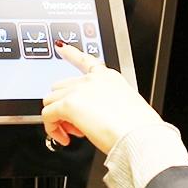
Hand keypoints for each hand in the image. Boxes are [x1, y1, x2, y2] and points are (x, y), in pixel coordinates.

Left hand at [41, 42, 162, 153]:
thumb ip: (107, 107)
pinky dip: (52, 129)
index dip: (70, 53)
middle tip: (76, 126)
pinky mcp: (69, 104)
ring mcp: (80, 90)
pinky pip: (47, 115)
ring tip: (72, 133)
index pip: (86, 60)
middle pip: (61, 87)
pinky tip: (64, 138)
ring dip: (57, 118)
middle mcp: (94, 80)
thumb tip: (95, 118)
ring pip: (51, 100)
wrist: (140, 137)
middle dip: (63, 106)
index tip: (61, 48)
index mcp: (110, 78)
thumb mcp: (126, 110)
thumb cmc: (138, 130)